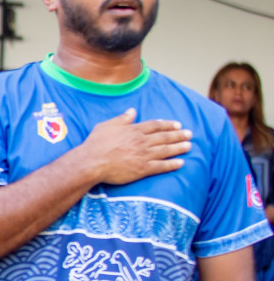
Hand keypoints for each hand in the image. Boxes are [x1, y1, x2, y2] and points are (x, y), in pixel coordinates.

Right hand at [77, 108, 191, 185]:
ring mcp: (144, 155)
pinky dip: (172, 164)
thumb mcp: (106, 126)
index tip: (177, 125)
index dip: (168, 125)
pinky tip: (181, 162)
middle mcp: (142, 141)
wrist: (91, 162)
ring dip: (179, 148)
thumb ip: (122, 118)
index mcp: (134, 130)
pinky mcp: (143, 169)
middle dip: (178, 135)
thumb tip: (132, 111)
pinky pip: (161, 166)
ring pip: (166, 150)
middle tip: (189, 134)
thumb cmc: (96, 144)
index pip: (156, 125)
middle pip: (164, 137)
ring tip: (189, 146)